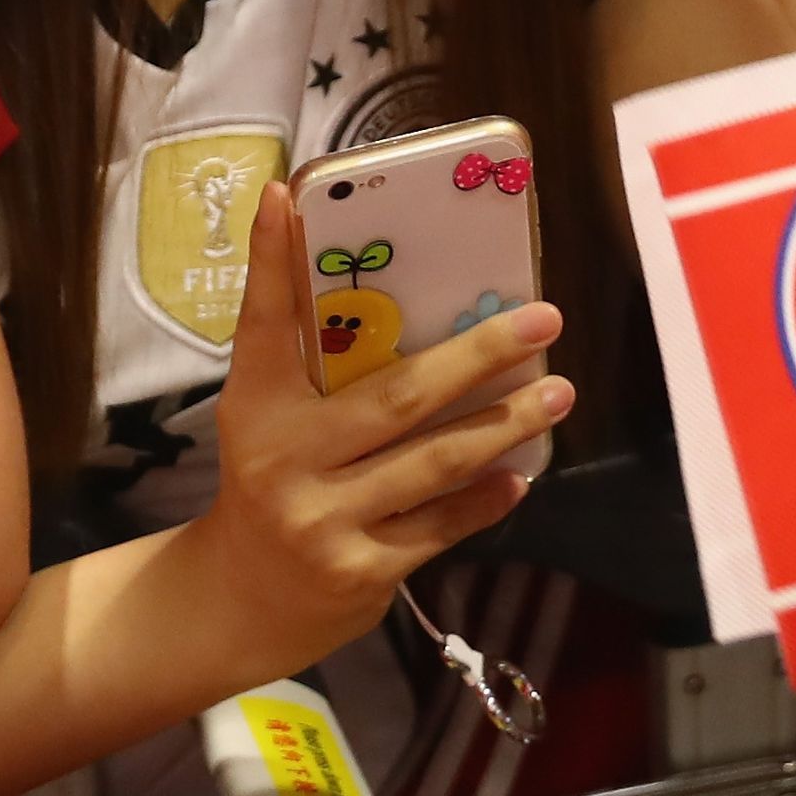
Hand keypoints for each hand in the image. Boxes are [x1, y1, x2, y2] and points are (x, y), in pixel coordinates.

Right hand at [188, 180, 563, 665]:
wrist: (238, 600)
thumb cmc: (270, 484)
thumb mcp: (268, 419)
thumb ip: (309, 362)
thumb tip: (383, 289)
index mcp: (256, 407)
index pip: (263, 322)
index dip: (272, 259)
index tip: (286, 195)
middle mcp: (286, 458)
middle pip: (397, 396)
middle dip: (478, 355)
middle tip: (542, 321)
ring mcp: (323, 519)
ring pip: (433, 461)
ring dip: (504, 425)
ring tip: (557, 395)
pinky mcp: (359, 570)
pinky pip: (438, 526)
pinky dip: (483, 500)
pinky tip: (519, 476)